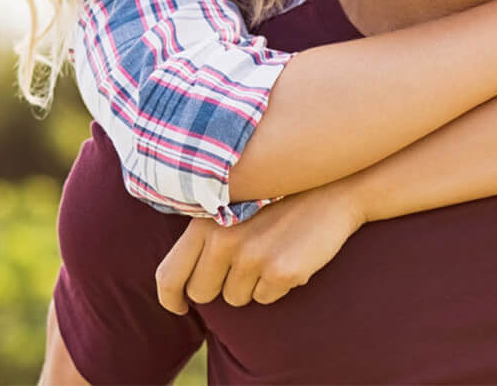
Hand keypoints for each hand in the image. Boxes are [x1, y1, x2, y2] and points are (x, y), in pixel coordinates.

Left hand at [153, 184, 364, 313]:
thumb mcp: (228, 207)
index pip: (168, 275)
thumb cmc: (273, 201)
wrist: (328, 191)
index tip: (180, 306)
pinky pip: (264, 298)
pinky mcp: (281, 272)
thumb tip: (179, 282)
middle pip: (201, 293)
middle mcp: (223, 241)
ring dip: (248, 286)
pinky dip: (273, 287)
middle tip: (239, 267)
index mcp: (203, 223)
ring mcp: (252, 257)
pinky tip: (285, 258)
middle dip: (216, 290)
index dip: (170, 298)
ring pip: (235, 299)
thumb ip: (202, 237)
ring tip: (266, 254)